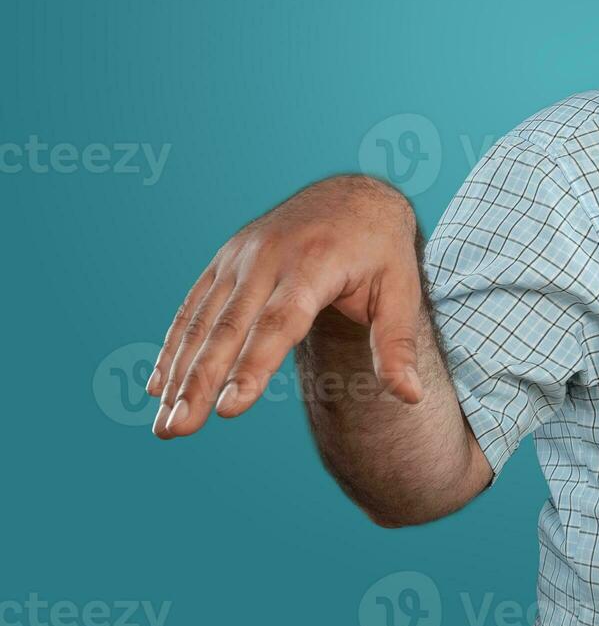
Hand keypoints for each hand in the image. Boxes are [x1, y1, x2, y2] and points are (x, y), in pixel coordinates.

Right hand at [147, 174, 427, 439]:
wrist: (353, 195)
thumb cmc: (381, 251)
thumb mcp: (401, 290)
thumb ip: (397, 344)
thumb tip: (410, 397)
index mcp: (315, 263)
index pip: (280, 322)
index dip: (254, 365)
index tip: (229, 408)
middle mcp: (270, 256)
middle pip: (230, 328)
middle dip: (200, 381)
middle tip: (175, 430)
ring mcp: (241, 256)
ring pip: (204, 321)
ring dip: (180, 373)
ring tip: (165, 424)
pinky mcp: (225, 259)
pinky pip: (195, 306)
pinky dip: (175, 346)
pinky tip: (160, 387)